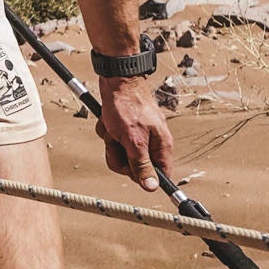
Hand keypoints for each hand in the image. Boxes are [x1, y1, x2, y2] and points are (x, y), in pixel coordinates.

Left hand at [95, 75, 174, 191]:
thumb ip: (142, 165)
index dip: (143, 176)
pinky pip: (112, 140)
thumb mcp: (133, 141)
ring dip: (111, 142)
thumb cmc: (127, 107)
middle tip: (118, 141)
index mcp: (161, 147)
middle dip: (119, 155)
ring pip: (120, 154)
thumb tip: (152, 187)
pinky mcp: (124, 129)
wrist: (116, 81)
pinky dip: (107, 132)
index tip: (130, 168)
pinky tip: (108, 121)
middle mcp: (151, 143)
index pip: (160, 174)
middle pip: (133, 167)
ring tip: (112, 128)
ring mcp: (137, 136)